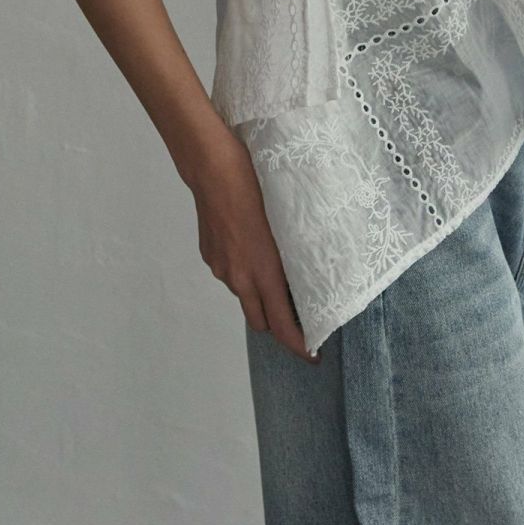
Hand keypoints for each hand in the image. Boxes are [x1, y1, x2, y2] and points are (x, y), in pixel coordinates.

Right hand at [176, 127, 319, 365]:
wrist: (213, 169)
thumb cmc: (256, 186)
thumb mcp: (286, 222)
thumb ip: (293, 256)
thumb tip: (305, 274)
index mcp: (263, 272)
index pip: (282, 324)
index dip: (299, 345)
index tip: (313, 356)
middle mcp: (239, 277)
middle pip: (260, 321)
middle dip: (279, 326)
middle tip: (300, 319)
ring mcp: (221, 268)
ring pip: (245, 295)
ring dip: (260, 295)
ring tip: (276, 275)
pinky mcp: (210, 255)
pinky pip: (230, 274)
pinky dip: (244, 272)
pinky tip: (252, 249)